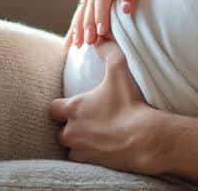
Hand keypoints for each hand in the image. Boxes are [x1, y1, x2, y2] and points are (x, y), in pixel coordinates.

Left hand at [50, 42, 164, 174]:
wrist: (144, 137)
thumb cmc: (129, 104)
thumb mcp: (119, 71)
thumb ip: (108, 50)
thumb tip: (100, 36)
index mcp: (73, 108)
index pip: (52, 108)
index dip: (61, 106)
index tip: (72, 105)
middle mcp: (71, 130)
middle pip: (59, 129)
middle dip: (69, 125)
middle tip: (85, 120)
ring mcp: (79, 148)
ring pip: (69, 146)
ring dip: (78, 140)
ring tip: (93, 134)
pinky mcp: (89, 162)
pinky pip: (80, 159)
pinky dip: (87, 154)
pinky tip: (99, 147)